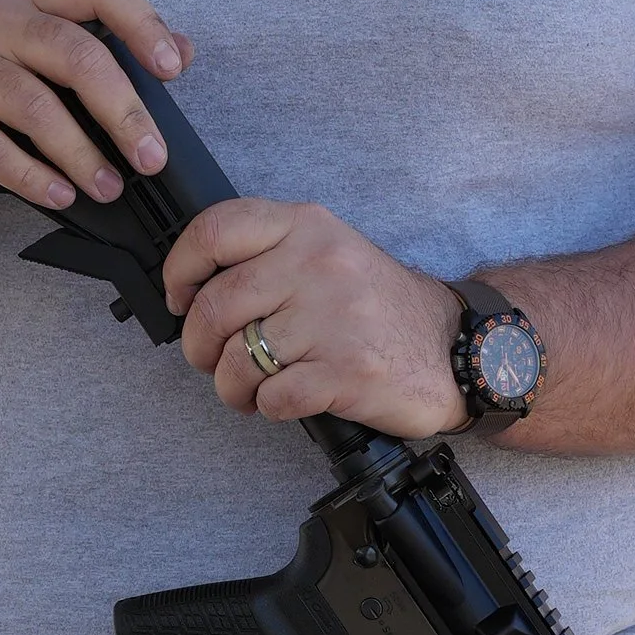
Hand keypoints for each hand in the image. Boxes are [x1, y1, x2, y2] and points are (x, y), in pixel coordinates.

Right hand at [0, 0, 191, 207]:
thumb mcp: (33, 50)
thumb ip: (104, 47)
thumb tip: (182, 52)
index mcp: (30, 0)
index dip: (141, 23)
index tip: (171, 69)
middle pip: (73, 53)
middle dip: (123, 109)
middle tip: (151, 157)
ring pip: (33, 104)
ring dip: (80, 153)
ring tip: (110, 187)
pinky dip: (29, 175)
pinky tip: (59, 195)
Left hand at [161, 199, 467, 434]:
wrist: (456, 348)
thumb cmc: (379, 306)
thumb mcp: (328, 252)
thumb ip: (268, 256)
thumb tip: (192, 285)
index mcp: (307, 227)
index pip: (215, 230)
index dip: (179, 269)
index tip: (179, 298)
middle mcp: (319, 265)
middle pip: (215, 305)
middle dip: (198, 344)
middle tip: (209, 359)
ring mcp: (335, 318)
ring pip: (237, 359)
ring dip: (231, 386)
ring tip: (248, 389)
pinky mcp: (348, 371)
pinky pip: (272, 397)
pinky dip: (267, 407)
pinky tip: (284, 400)